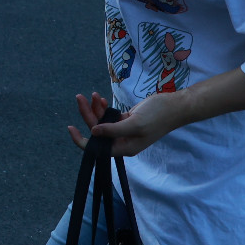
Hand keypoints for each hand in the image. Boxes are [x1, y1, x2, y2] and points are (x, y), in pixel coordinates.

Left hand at [67, 91, 182, 156]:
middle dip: (87, 115)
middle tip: (80, 97)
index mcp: (124, 147)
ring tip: (91, 95)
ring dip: (94, 108)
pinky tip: (100, 98)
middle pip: (96, 131)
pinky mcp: (125, 120)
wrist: (174, 106)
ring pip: (101, 121)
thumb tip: (93, 132)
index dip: (82, 140)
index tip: (70, 128)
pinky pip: (108, 115)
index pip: (97, 149)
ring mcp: (123, 130)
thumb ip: (113, 130)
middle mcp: (121, 141)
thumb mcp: (135, 124)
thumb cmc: (157, 116)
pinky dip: (103, 107)